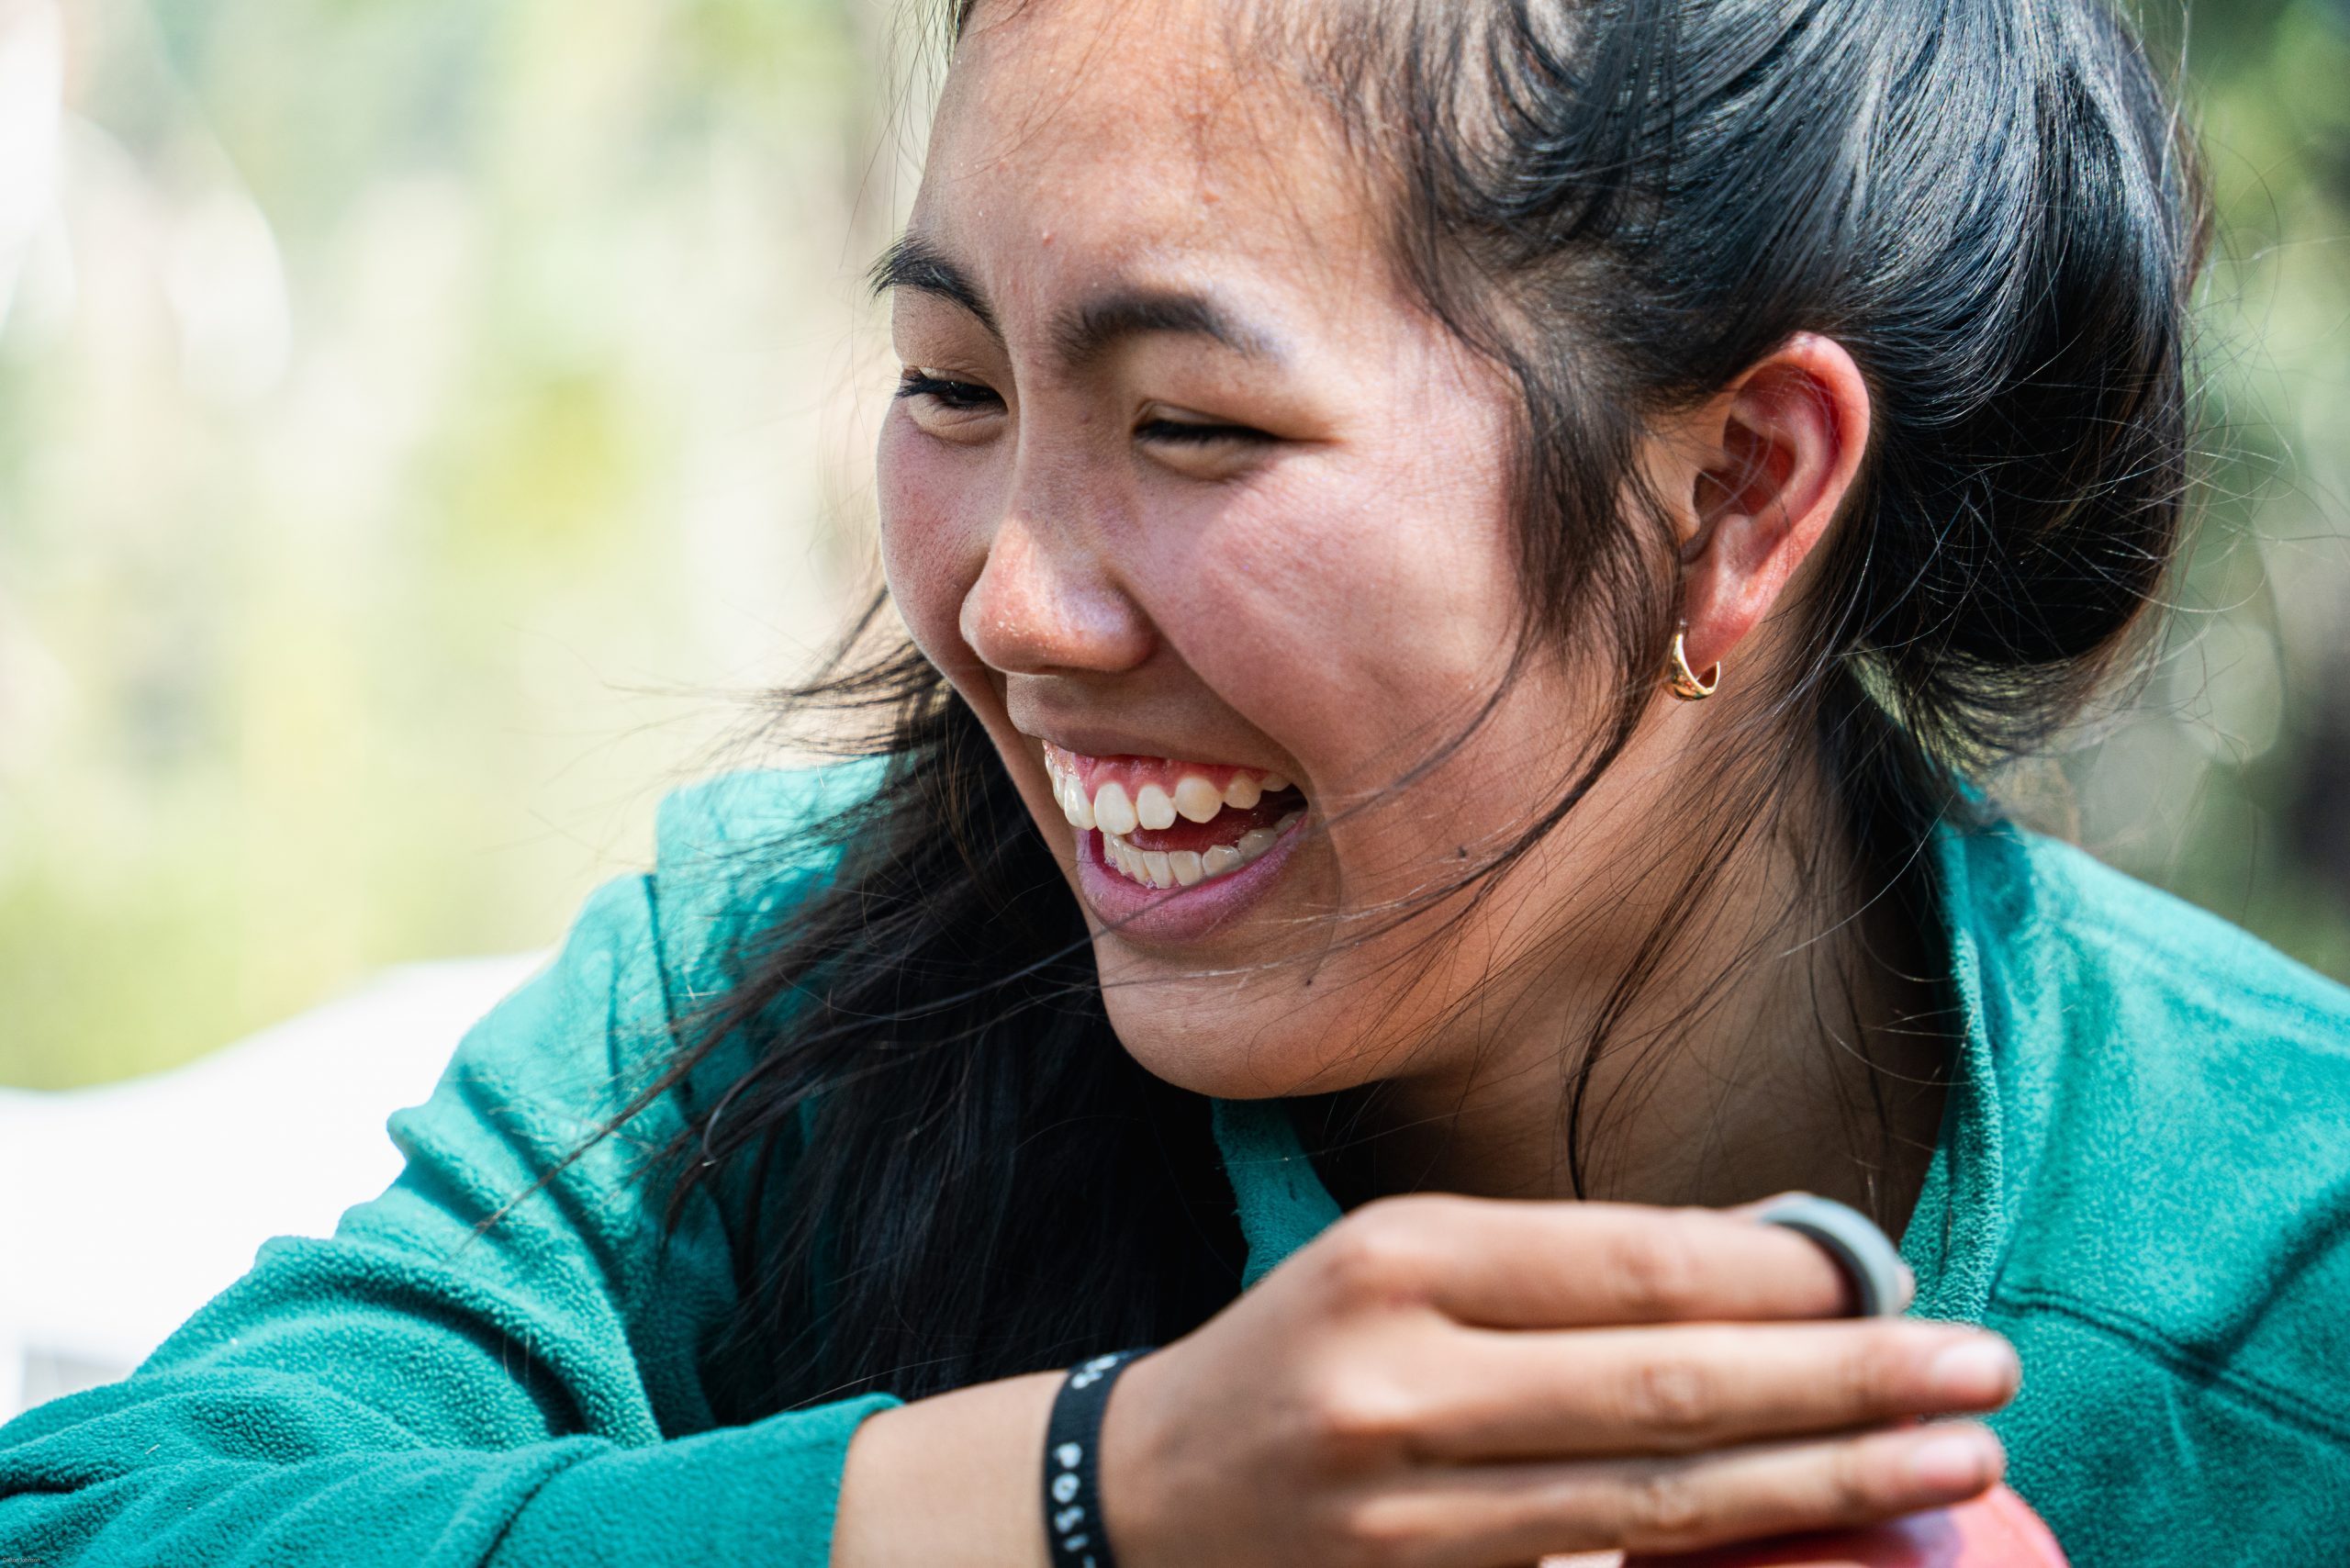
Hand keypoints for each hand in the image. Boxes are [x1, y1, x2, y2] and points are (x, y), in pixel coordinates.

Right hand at [1101, 1194, 2016, 1566]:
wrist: (1145, 1502)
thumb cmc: (1302, 1356)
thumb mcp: (1403, 1266)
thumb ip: (1570, 1269)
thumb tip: (1777, 1265)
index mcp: (1394, 1260)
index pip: (1623, 1262)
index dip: (1775, 1283)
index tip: (1887, 1286)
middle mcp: (1396, 1381)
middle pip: (1665, 1385)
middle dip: (1846, 1384)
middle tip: (1983, 1372)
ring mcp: (1406, 1516)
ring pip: (1657, 1502)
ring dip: (1824, 1482)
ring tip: (1950, 1461)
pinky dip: (1724, 1560)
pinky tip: (1818, 1541)